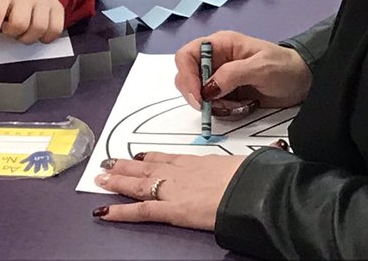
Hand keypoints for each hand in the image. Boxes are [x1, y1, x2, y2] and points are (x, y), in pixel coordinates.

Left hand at [0, 0, 63, 53]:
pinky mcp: (57, 9)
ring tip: (23, 30)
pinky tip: (37, 32)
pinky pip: (54, 31)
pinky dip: (45, 38)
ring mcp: (43, 1)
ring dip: (28, 38)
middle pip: (19, 24)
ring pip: (38, 29)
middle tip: (10, 29)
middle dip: (13, 34)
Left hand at [93, 152, 246, 229]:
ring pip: (139, 184)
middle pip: (148, 167)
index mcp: (200, 161)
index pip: (169, 158)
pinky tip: (104, 211)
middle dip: (126, 166)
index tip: (138, 155)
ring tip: (100, 179)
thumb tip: (267, 157)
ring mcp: (175, 189)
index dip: (150, 157)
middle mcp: (183, 172)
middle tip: (108, 163)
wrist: (257, 190)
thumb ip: (243, 166)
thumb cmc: (256, 178)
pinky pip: (141, 211)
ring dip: (117, 181)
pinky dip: (120, 211)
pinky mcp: (173, 210)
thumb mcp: (248, 165)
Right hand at [174, 31, 312, 117]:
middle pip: (187, 76)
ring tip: (237, 105)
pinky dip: (222, 111)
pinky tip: (240, 107)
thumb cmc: (285, 66)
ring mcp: (220, 77)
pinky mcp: (227, 93)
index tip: (198, 96)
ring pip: (199, 94)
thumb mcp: (260, 67)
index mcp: (220, 44)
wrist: (303, 81)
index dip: (187, 75)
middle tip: (215, 106)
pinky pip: (213, 105)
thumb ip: (232, 75)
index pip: (186, 55)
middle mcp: (215, 60)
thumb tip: (208, 89)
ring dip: (213, 105)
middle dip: (198, 94)